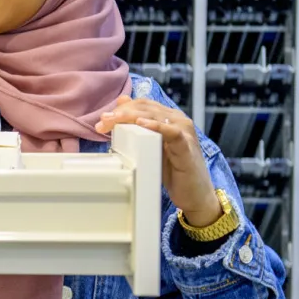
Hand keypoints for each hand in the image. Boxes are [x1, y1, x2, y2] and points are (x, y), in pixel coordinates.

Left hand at [94, 95, 220, 225]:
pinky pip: (171, 132)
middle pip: (146, 107)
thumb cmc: (174, 172)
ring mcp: (184, 131)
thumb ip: (138, 127)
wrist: (195, 195)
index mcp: (169, 118)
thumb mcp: (151, 147)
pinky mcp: (187, 145)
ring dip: (131, 116)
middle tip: (103, 122)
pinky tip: (141, 123)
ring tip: (114, 120)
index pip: (142, 104)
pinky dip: (156, 126)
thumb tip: (121, 103)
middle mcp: (178, 120)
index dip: (122, 108)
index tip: (103, 120)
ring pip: (155, 116)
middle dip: (122, 113)